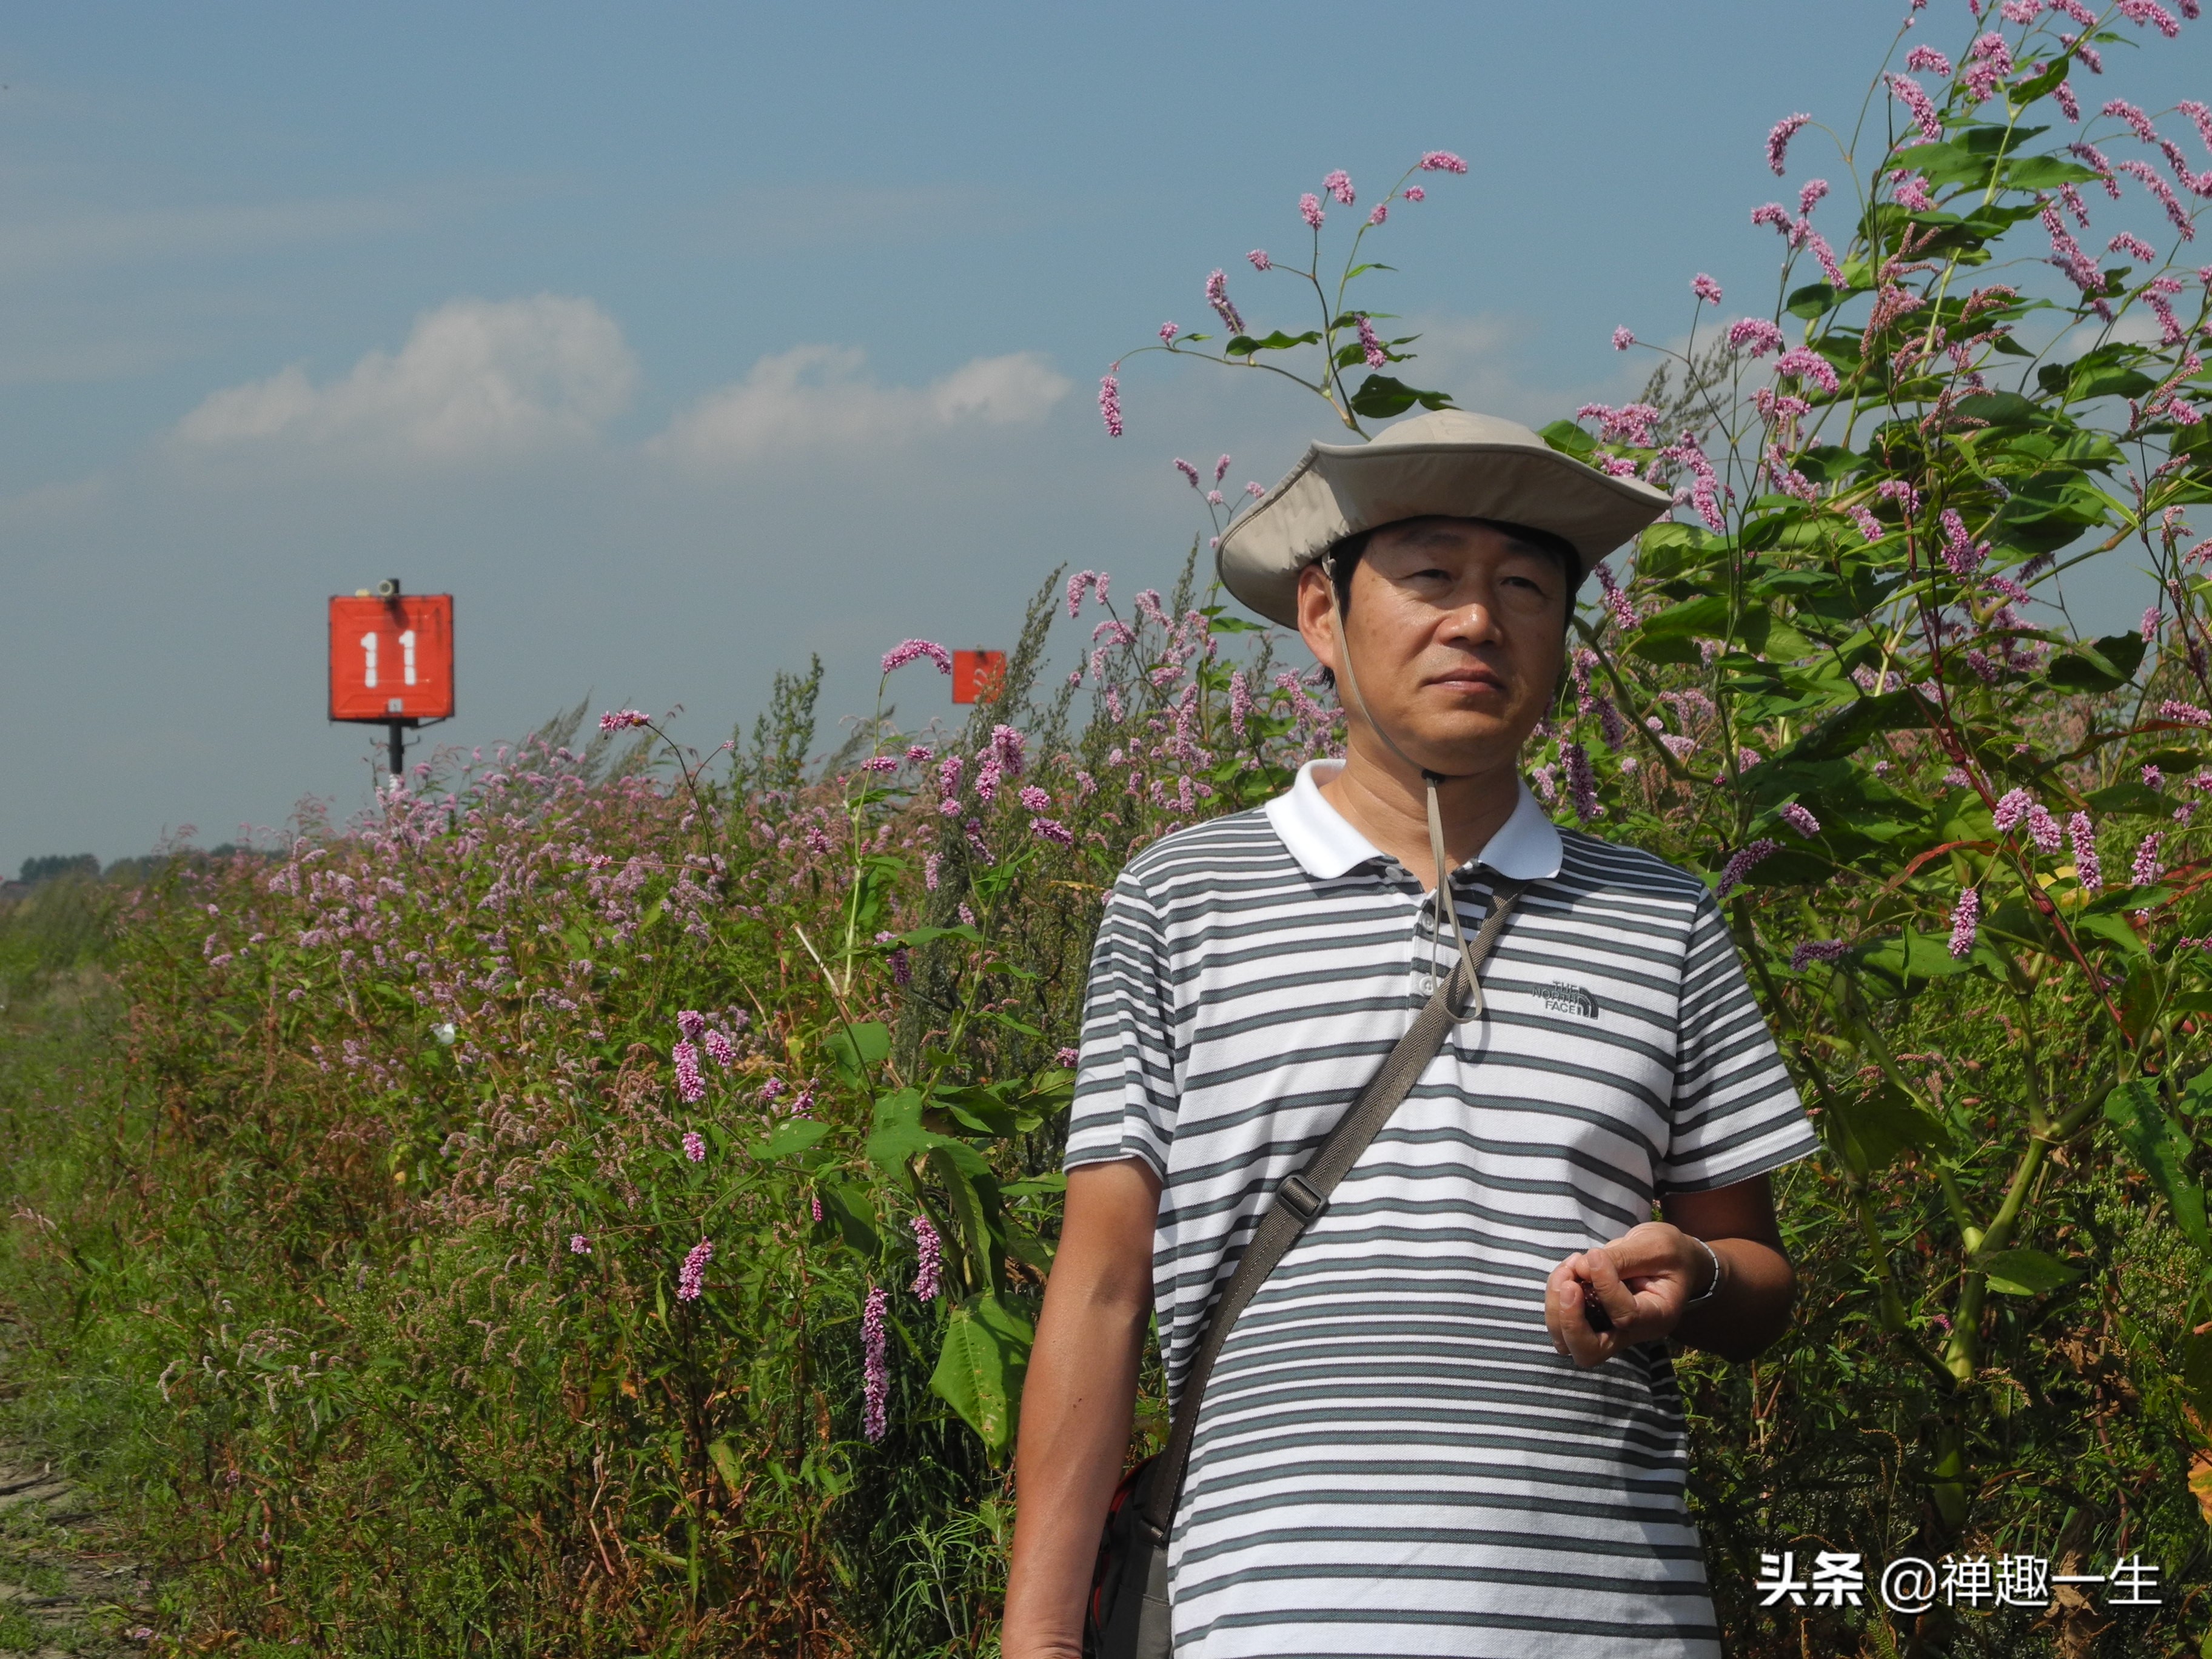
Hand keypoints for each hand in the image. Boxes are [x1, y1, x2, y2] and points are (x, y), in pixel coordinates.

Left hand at [1545, 1221, 1713, 1367]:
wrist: (1673, 1260)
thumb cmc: (1670, 1253)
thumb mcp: (1655, 1246)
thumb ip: (1621, 1258)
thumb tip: (1581, 1268)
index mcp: (1657, 1318)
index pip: (1625, 1316)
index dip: (1603, 1285)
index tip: (1596, 1255)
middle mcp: (1631, 1334)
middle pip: (1589, 1351)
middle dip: (1568, 1319)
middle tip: (1568, 1282)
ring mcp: (1609, 1330)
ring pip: (1568, 1341)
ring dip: (1556, 1305)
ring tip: (1569, 1267)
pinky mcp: (1592, 1319)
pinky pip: (1563, 1320)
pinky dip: (1556, 1295)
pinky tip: (1571, 1267)